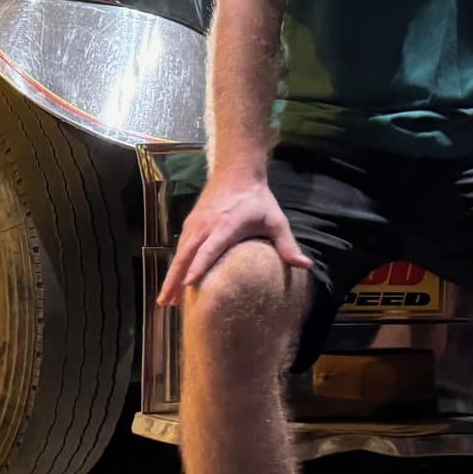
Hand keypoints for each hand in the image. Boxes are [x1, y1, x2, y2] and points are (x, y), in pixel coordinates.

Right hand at [157, 174, 308, 306]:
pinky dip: (175, 264)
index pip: (209, 250)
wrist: (236, 171)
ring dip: (171, 276)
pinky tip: (173, 280)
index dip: (199, 267)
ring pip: (179, 253)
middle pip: (185, 256)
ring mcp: (195, 224)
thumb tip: (306, 266)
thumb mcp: (276, 220)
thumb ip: (287, 245)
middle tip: (167, 303)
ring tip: (166, 299)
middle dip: (174, 280)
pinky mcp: (191, 223)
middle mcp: (205, 226)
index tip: (189, 284)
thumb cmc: (257, 199)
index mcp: (225, 226)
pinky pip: (180, 247)